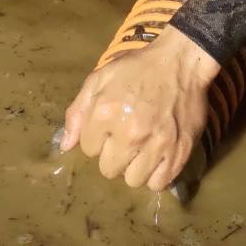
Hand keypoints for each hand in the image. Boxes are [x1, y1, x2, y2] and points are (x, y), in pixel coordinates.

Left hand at [59, 27, 218, 191]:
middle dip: (113, 155)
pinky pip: (159, 183)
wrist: (180, 62)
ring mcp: (156, 144)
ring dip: (134, 168)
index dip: (97, 137)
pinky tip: (156, 159)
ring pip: (133, 180)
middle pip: (108, 169)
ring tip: (141, 150)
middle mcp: (129, 133)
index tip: (109, 126)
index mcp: (105, 113)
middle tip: (125, 139)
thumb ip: (77, 112)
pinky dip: (156, 175)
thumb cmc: (136, 68)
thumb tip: (65, 146)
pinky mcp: (179, 152)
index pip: (88, 149)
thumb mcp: (99, 78)